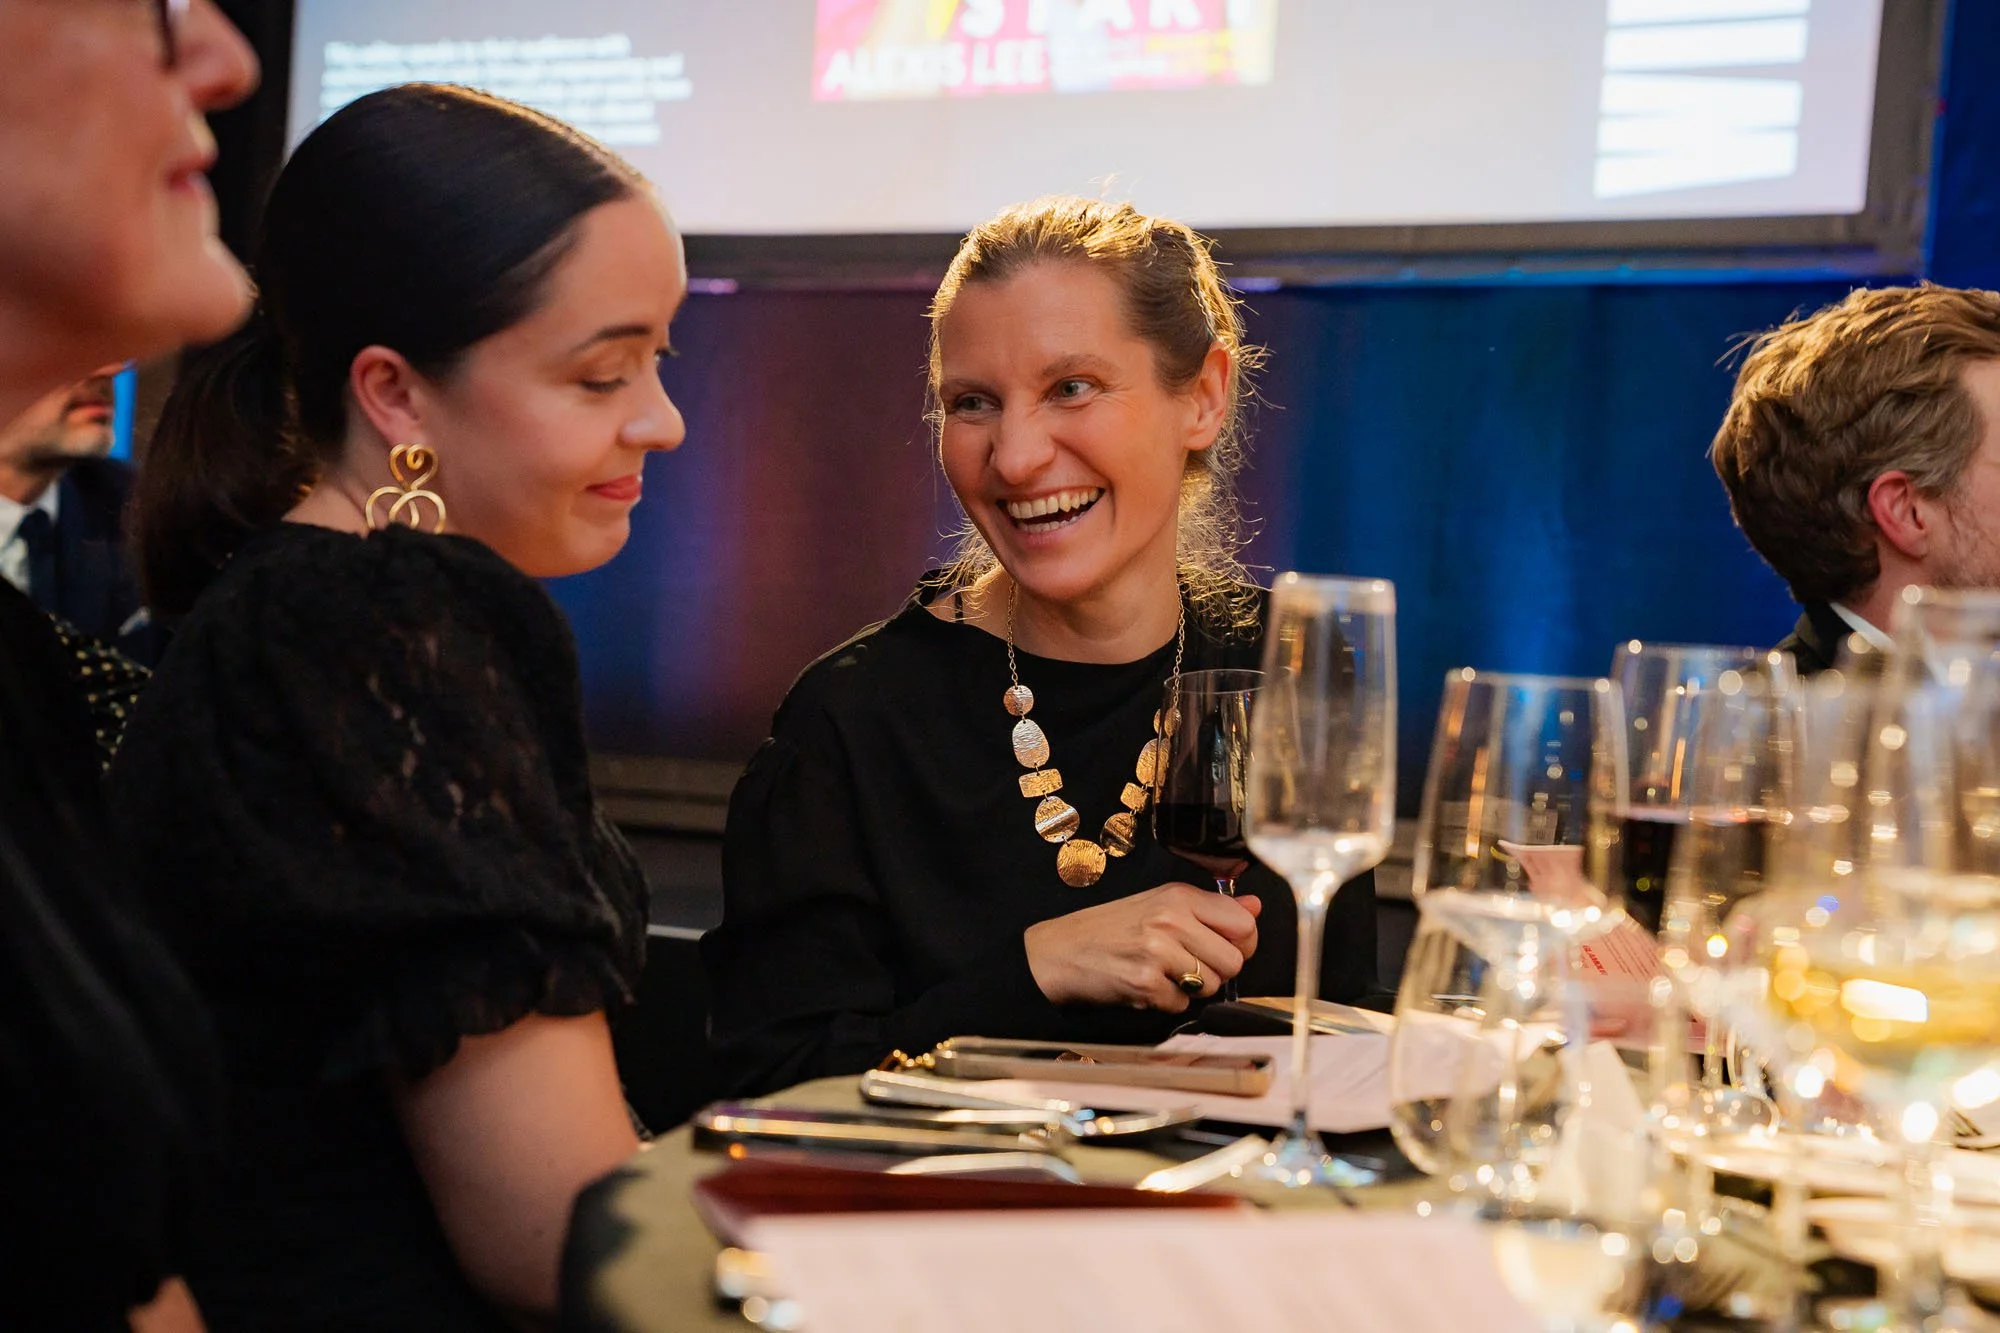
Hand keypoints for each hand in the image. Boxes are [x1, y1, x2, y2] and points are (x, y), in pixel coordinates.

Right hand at [1024, 883, 1261, 1011]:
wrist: (1058, 951)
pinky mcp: (1145, 984)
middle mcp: (1171, 920)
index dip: (1241, 943)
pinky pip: (1182, 1004)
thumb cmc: (1110, 928)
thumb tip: (1254, 907)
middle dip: (1216, 971)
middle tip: (1187, 965)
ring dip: (1192, 988)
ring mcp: (1158, 953)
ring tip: (1162, 973)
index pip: (1243, 924)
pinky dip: (1166, 1002)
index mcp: (1178, 897)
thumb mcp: (1159, 905)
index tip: (1223, 947)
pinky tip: (1145, 985)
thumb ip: (1210, 908)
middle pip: (1234, 960)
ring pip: (1212, 985)